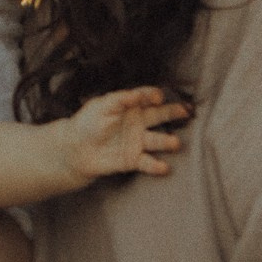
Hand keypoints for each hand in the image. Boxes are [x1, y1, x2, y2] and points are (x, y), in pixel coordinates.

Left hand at [63, 87, 190, 179]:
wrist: (76, 149)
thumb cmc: (88, 123)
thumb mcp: (101, 106)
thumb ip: (119, 99)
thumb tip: (136, 94)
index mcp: (131, 105)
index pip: (146, 96)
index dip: (152, 95)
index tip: (157, 97)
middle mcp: (139, 121)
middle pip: (160, 115)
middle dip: (173, 112)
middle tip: (185, 112)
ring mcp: (138, 141)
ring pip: (158, 140)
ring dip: (167, 142)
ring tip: (175, 143)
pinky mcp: (134, 159)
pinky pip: (148, 162)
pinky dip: (156, 166)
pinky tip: (164, 167)